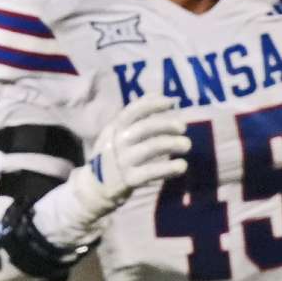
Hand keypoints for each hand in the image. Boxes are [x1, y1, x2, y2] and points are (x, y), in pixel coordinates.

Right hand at [71, 96, 190, 210]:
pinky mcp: (129, 180)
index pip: (132, 112)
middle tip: (183, 127)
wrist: (94, 187)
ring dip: (172, 144)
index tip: (171, 102)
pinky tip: (182, 166)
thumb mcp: (117, 132)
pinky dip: (169, 168)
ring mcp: (123, 162)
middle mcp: (117, 143)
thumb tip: (157, 93)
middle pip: (144, 128)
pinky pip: (152, 172)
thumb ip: (135, 115)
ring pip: (151, 148)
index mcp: (115, 129)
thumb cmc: (113, 154)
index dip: (152, 105)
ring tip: (187, 145)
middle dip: (166, 125)